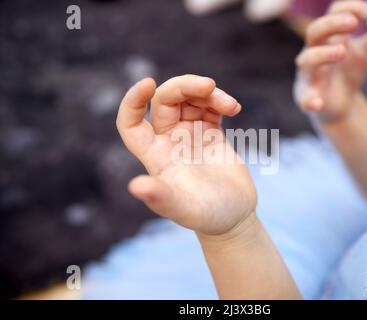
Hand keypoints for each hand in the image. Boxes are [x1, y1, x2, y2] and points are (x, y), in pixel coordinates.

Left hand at [116, 75, 256, 235]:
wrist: (234, 216)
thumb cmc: (207, 217)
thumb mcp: (185, 208)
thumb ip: (162, 198)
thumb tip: (135, 186)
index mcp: (156, 156)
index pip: (131, 123)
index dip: (133, 101)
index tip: (148, 83)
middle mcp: (169, 141)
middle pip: (165, 101)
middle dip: (183, 87)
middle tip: (209, 86)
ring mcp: (190, 135)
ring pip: (189, 99)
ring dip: (207, 93)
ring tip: (230, 105)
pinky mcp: (210, 132)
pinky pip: (210, 106)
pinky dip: (220, 101)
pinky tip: (234, 108)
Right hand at [294, 0, 366, 122]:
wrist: (340, 104)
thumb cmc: (349, 72)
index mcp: (328, 37)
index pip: (333, 13)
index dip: (349, 8)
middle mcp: (313, 52)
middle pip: (314, 31)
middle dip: (332, 24)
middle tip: (354, 23)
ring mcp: (309, 75)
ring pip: (307, 60)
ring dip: (322, 54)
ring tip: (342, 51)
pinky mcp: (307, 97)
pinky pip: (304, 98)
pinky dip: (309, 100)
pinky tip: (318, 102)